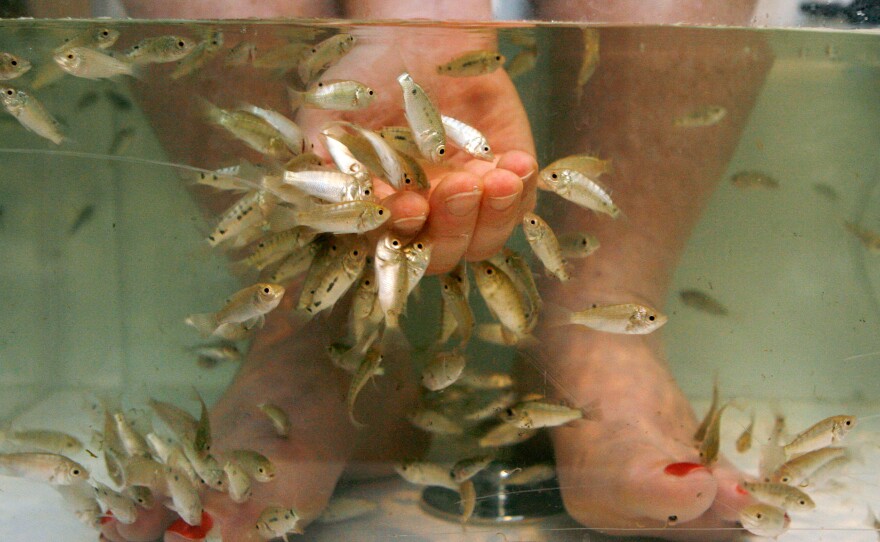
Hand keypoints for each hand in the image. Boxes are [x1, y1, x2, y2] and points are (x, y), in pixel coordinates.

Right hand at [295, 27, 537, 273]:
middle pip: (445, 253)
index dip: (403, 232)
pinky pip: (522, 205)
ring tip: (499, 178)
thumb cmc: (365, 81)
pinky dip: (522, 190)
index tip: (410, 204)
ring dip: (494, 215)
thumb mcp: (329, 116)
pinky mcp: (505, 181)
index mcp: (381, 214)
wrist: (415, 38)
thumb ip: (322, 160)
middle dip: (454, 224)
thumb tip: (329, 198)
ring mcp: (469, 205)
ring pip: (486, 238)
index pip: (393, 244)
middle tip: (459, 186)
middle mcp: (426, 219)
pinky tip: (516, 164)